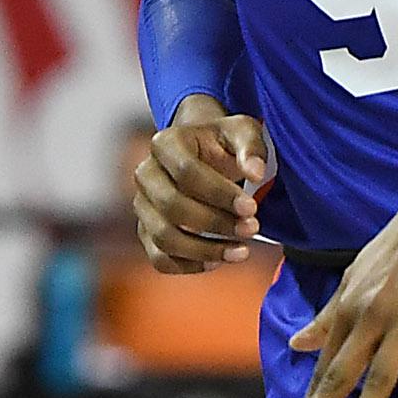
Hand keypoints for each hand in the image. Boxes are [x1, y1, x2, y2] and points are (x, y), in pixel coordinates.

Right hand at [133, 100, 274, 272]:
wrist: (206, 157)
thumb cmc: (225, 145)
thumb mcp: (243, 132)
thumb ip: (251, 147)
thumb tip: (255, 172)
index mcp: (166, 143)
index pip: (185, 171)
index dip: (219, 193)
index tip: (251, 207)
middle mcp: (146, 173)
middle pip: (171, 206)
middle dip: (215, 223)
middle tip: (252, 228)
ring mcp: (143, 205)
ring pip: (164, 237)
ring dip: (205, 250)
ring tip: (241, 251)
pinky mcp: (146, 232)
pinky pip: (160, 259)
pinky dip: (190, 265)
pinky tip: (219, 260)